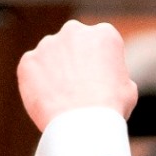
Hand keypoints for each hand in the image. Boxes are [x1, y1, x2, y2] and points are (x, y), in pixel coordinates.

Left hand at [19, 19, 136, 130]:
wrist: (82, 124)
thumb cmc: (110, 109)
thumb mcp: (127, 88)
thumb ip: (114, 74)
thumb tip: (106, 79)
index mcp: (104, 34)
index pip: (99, 42)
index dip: (98, 62)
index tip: (96, 78)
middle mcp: (74, 31)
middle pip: (73, 42)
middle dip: (73, 58)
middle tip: (75, 85)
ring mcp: (48, 44)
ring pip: (50, 54)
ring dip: (53, 69)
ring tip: (60, 97)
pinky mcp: (28, 61)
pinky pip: (31, 69)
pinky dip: (36, 82)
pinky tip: (46, 100)